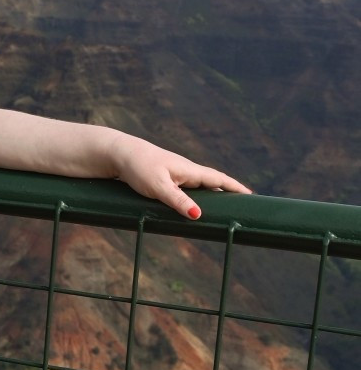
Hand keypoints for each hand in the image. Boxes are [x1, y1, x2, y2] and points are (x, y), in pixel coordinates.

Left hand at [105, 136, 251, 218]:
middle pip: (212, 184)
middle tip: (242, 206)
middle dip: (227, 193)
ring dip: (211, 196)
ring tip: (223, 209)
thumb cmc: (138, 168)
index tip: (251, 196)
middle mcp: (186, 171)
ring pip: (199, 187)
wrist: (118, 153)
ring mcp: (175, 174)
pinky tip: (193, 205)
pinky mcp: (164, 178)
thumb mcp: (158, 187)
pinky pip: (186, 189)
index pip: (219, 179)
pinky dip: (195, 197)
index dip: (235, 188)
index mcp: (189, 170)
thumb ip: (177, 200)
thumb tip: (198, 216)